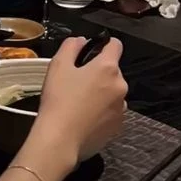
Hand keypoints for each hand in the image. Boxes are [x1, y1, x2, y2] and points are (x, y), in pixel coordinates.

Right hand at [29, 36, 127, 170]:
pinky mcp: (118, 126)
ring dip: (101, 94)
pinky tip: (84, 119)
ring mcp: (122, 108)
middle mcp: (121, 85)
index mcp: (108, 68)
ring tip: (80, 104)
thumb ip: (71, 46)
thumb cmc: (58, 99)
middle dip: (98, 74)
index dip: (103, 45)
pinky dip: (102, 113)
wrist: (60, 139)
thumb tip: (81, 41)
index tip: (90, 54)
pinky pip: (111, 113)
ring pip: (112, 93)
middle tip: (76, 84)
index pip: (115, 45)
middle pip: (112, 72)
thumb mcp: (58, 66)